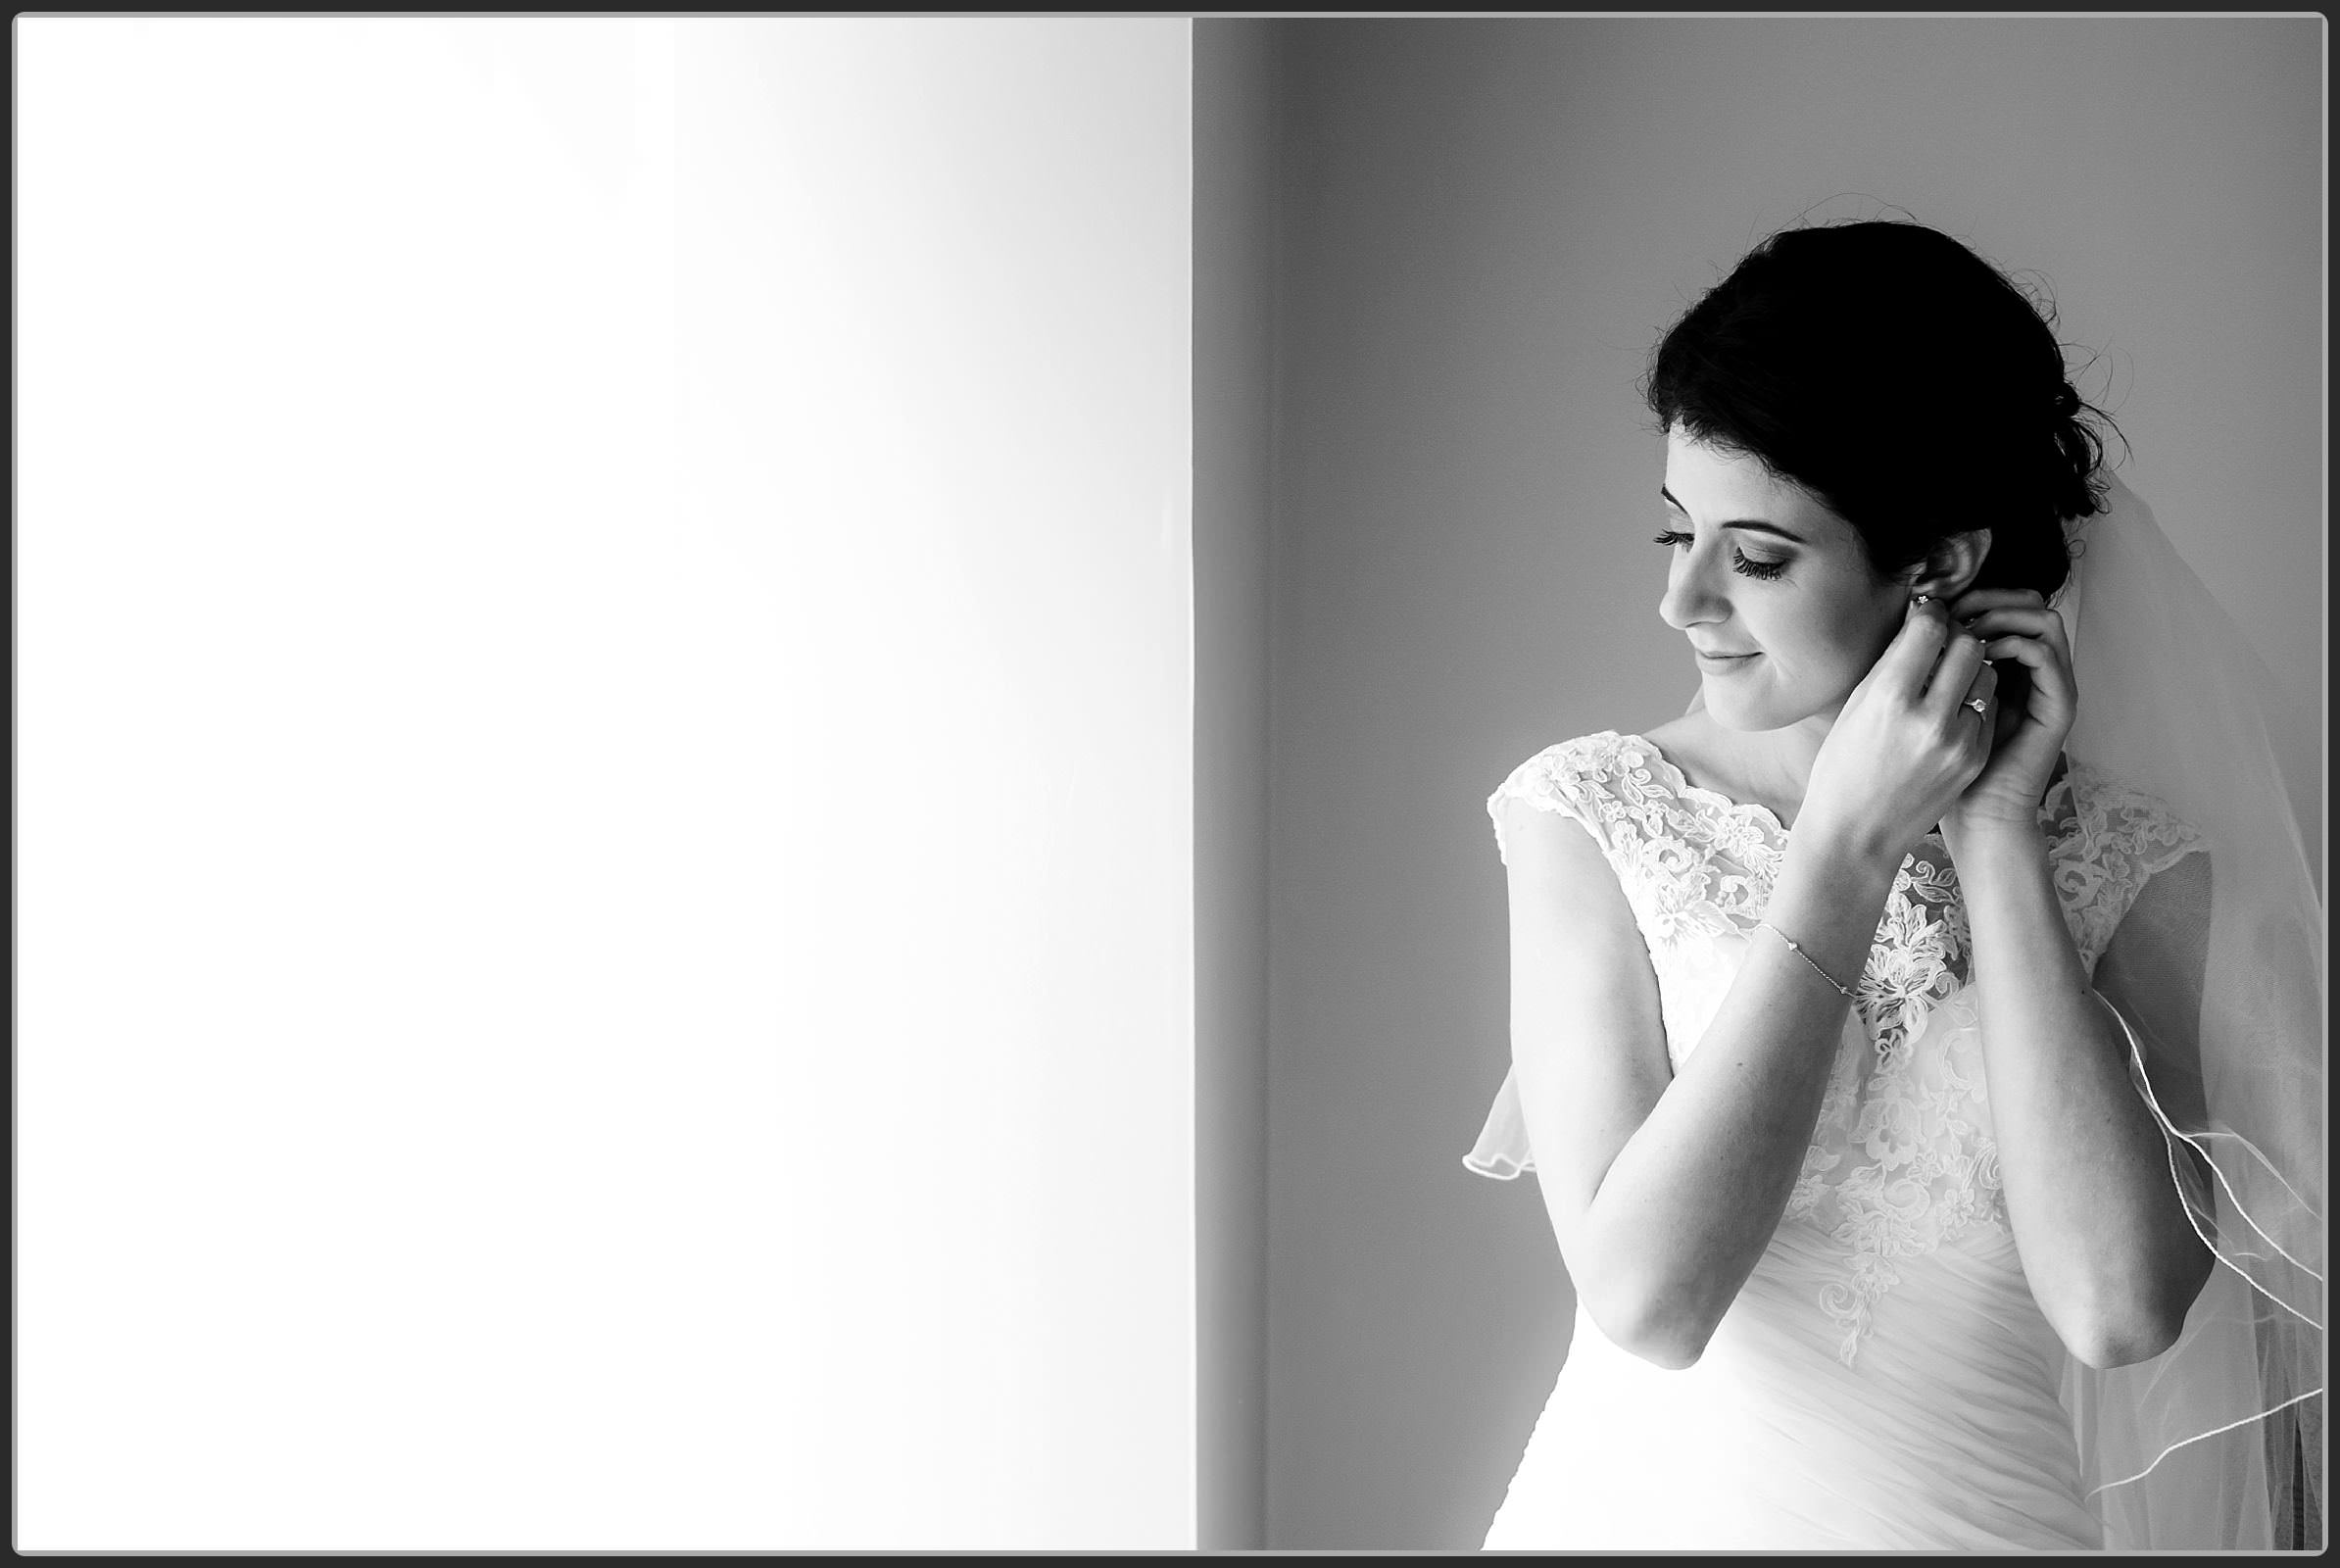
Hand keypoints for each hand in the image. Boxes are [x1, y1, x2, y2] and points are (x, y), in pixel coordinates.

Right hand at [1799, 597, 1998, 863]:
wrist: (1855, 834)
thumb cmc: (1842, 768)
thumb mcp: (1854, 709)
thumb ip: (1890, 666)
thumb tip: (1919, 623)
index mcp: (1890, 698)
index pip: (1931, 628)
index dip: (1931, 614)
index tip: (1927, 615)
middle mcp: (1929, 717)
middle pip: (1969, 645)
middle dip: (1957, 636)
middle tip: (1943, 642)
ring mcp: (1958, 741)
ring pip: (1985, 675)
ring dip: (1970, 669)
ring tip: (1947, 679)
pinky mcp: (1975, 759)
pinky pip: (1987, 710)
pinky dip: (1972, 702)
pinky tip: (1950, 713)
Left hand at [1940, 588, 2075, 834]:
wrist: (1975, 814)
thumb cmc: (1944, 763)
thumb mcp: (1931, 701)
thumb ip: (1934, 661)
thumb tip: (1916, 612)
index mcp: (2009, 665)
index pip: (2006, 604)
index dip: (1975, 595)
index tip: (1938, 603)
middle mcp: (2036, 671)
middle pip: (2031, 603)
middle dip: (1992, 597)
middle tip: (1957, 609)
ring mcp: (2052, 687)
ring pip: (2045, 621)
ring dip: (2005, 614)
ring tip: (1969, 629)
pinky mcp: (2059, 707)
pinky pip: (2046, 656)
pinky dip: (2015, 644)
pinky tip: (1985, 654)